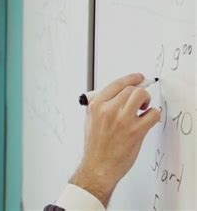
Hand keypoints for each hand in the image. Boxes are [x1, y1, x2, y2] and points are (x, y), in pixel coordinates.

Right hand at [70, 73, 160, 205]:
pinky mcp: (136, 131)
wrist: (98, 166)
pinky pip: (153, 114)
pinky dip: (153, 114)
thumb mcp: (90, 120)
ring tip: (143, 108)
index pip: (116, 84)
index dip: (130, 78)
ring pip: (142, 96)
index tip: (138, 77)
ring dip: (146, 100)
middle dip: (139, 92)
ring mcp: (123, 120)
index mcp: (96, 106)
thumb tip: (115, 95)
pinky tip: (147, 119)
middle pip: (131, 89)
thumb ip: (100, 105)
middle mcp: (109, 110)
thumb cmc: (95, 146)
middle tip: (141, 100)